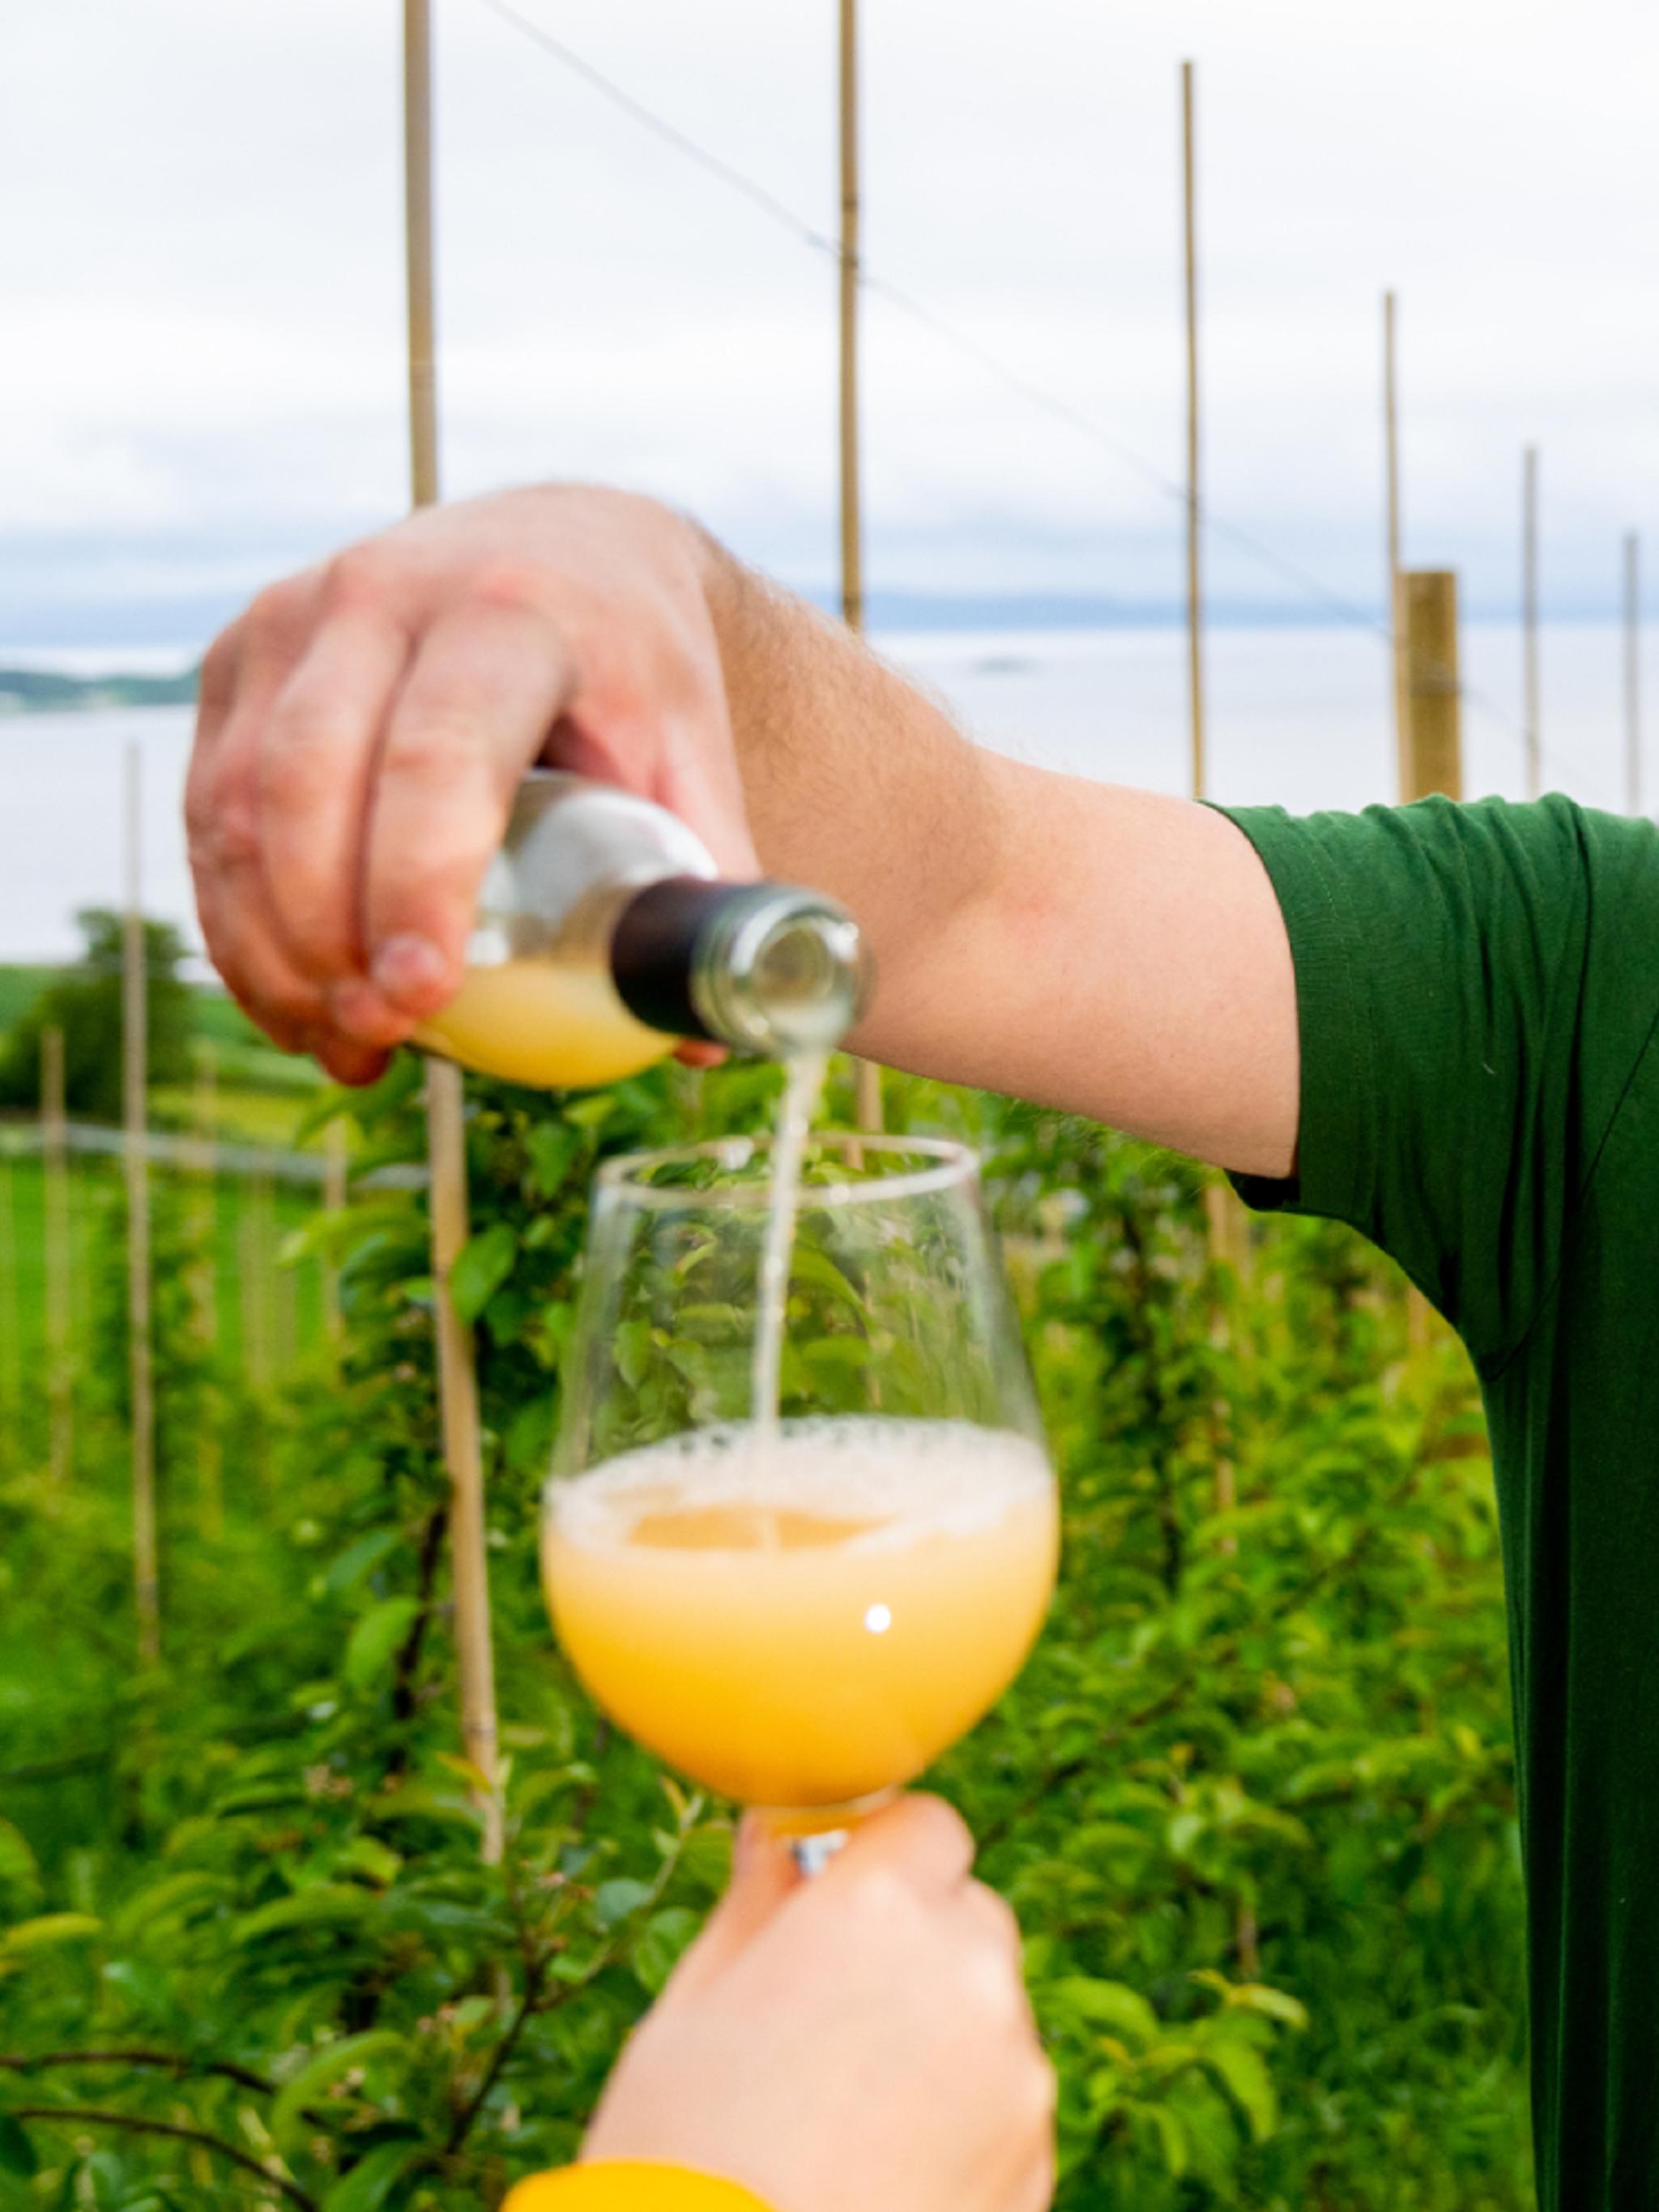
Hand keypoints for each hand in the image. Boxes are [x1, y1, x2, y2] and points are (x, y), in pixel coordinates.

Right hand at [185, 486, 756, 1081]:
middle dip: (324, 932)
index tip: (423, 994)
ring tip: (343, 1042)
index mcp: (511, 610)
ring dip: (272, 946)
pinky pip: (211, 809)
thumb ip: (705, 881)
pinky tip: (297, 1001)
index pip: (439, 752)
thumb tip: (698, 1043)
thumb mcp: (691, 751)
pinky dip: (239, 921)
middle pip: (310, 779)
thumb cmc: (632, 670)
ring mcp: (293, 620)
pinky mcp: (237, 659)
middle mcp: (382, 596)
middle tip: (377, 1037)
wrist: (559, 548)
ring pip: (239, 803)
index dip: (416, 882)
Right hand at [583, 1797, 1054, 2211]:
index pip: (925, 1824)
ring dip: (940, 2037)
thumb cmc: (682, 2151)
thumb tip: (781, 1835)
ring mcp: (1015, 2075)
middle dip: (917, 1945)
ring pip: (990, 2017)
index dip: (882, 1857)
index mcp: (878, 1909)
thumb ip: (758, 1903)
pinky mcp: (1036, 2165)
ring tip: (846, 2117)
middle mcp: (967, 1972)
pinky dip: (961, 2122)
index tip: (838, 1897)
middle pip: (968, 1917)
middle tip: (834, 2014)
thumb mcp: (693, 2008)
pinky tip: (880, 2171)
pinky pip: (1005, 2108)